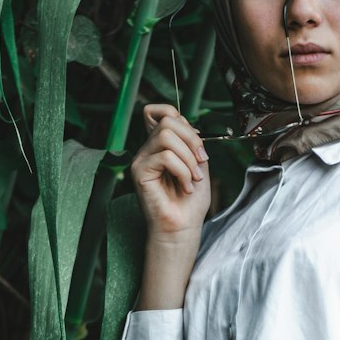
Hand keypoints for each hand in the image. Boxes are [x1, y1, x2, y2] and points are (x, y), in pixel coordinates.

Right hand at [131, 104, 210, 239]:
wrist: (183, 227)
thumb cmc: (190, 202)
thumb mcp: (199, 165)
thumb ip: (193, 143)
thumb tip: (188, 125)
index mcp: (161, 145)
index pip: (161, 112)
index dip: (181, 119)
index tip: (197, 146)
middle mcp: (148, 149)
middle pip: (168, 120)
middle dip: (192, 140)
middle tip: (201, 163)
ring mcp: (141, 159)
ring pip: (166, 136)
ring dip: (188, 158)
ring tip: (193, 179)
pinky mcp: (139, 171)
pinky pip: (165, 156)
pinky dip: (183, 172)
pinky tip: (185, 187)